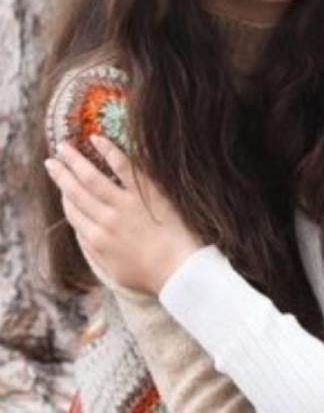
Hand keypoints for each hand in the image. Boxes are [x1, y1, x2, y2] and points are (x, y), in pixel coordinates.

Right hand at [44, 135, 202, 294]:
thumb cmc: (152, 275)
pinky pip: (124, 167)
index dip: (64, 195)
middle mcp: (105, 220)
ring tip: (64, 146)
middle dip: (61, 174)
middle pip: (76, 192)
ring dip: (75, 160)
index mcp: (96, 240)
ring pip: (92, 178)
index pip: (73, 212)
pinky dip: (108, 151)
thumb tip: (83, 235)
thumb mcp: (114, 271)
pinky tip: (97, 139)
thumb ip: (96, 252)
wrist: (180, 268)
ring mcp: (125, 204)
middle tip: (52, 160)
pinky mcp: (146, 192)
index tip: (60, 183)